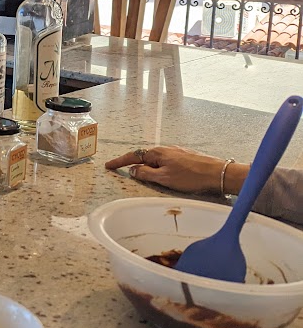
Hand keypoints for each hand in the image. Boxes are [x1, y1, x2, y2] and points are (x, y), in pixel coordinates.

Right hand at [105, 145, 230, 193]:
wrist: (218, 174)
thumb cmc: (191, 176)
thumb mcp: (164, 178)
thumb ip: (145, 174)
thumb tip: (132, 170)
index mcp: (157, 153)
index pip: (133, 156)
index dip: (119, 162)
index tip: (108, 166)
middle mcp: (165, 149)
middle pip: (144, 157)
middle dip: (133, 163)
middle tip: (122, 170)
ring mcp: (176, 152)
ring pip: (156, 160)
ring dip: (147, 166)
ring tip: (143, 176)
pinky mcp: (185, 157)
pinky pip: (165, 162)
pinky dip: (158, 167)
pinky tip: (163, 174)